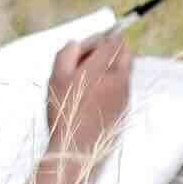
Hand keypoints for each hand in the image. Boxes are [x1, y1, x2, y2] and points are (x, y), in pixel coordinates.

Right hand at [44, 33, 133, 152]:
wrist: (77, 144)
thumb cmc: (64, 110)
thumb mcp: (56, 77)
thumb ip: (66, 53)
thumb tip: (76, 43)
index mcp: (102, 68)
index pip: (115, 41)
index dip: (104, 38)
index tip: (95, 43)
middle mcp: (119, 78)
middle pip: (126, 54)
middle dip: (114, 50)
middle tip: (95, 58)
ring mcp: (125, 94)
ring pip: (126, 71)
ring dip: (114, 68)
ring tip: (92, 79)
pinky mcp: (125, 108)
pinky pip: (124, 87)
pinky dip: (114, 85)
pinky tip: (97, 95)